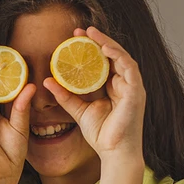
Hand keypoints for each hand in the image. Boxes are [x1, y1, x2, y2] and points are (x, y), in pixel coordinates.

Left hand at [46, 26, 144, 161]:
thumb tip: (47, 81)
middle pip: (113, 56)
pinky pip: (129, 69)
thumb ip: (65, 96)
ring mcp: (133, 87)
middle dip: (98, 41)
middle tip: (80, 30)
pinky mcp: (137, 93)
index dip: (91, 48)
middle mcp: (125, 84)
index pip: (103, 62)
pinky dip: (118, 57)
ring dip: (107, 44)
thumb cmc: (101, 134)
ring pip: (122, 58)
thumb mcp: (78, 110)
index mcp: (114, 87)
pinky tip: (106, 49)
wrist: (113, 153)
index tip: (74, 37)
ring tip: (92, 34)